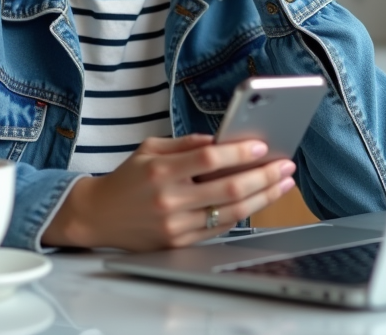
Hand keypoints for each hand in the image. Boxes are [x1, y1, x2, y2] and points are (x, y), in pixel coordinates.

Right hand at [42, 134, 296, 250]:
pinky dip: (244, 215)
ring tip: (283, 184)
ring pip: (231, 213)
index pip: (208, 159)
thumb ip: (185, 143)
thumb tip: (220, 141)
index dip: (239, 152)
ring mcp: (176, 225)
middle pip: (228, 189)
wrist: (99, 216)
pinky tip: (260, 201)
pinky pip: (220, 228)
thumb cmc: (126, 178)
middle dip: (264, 176)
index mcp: (161, 171)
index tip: (262, 145)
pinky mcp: (180, 243)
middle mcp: (170, 199)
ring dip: (263, 198)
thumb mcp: (149, 148)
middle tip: (286, 166)